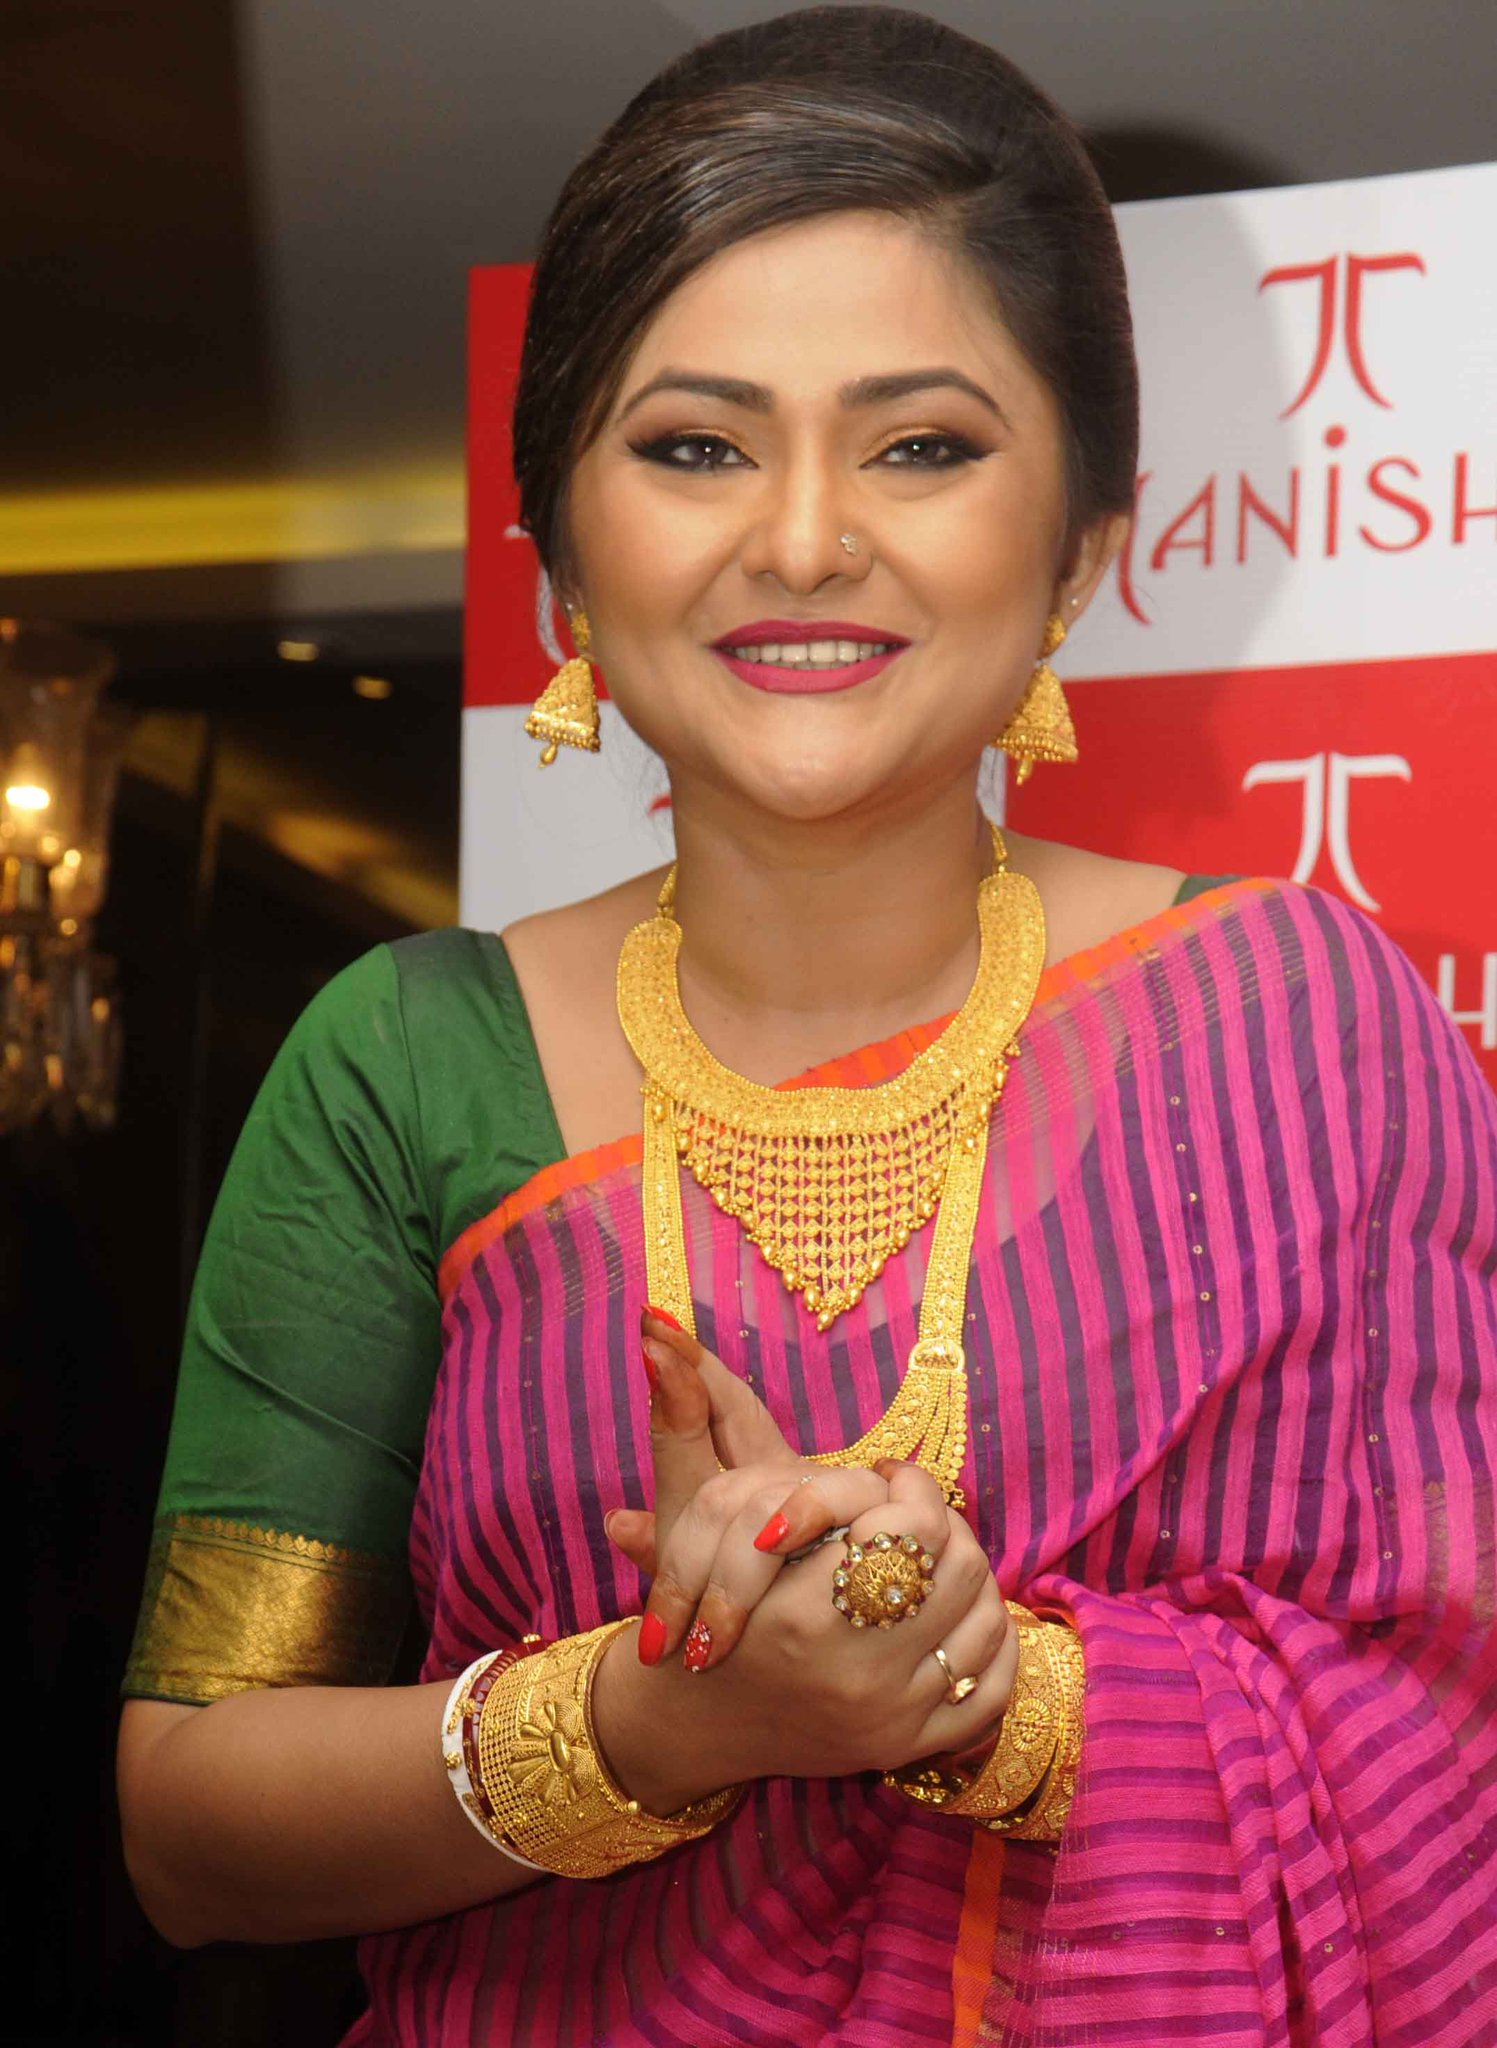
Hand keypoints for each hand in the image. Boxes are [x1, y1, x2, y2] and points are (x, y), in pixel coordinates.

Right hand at [595, 1308, 1016, 1794]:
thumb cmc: (695, 1598)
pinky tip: (955, 1620)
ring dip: (972, 1582)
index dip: (911, 1492)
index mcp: (799, 1614)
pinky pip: (988, 1689)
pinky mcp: (909, 1751)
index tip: (890, 1478)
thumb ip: (686, 1415)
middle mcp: (850, 1675)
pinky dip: (987, 1648)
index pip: (909, 1530)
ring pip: (981, 1623)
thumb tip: (658, 1324)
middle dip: (945, 1531)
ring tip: (935, 1560)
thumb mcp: (691, 1504)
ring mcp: (885, 1719)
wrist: (695, 1720)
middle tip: (919, 1517)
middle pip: (958, 1570)